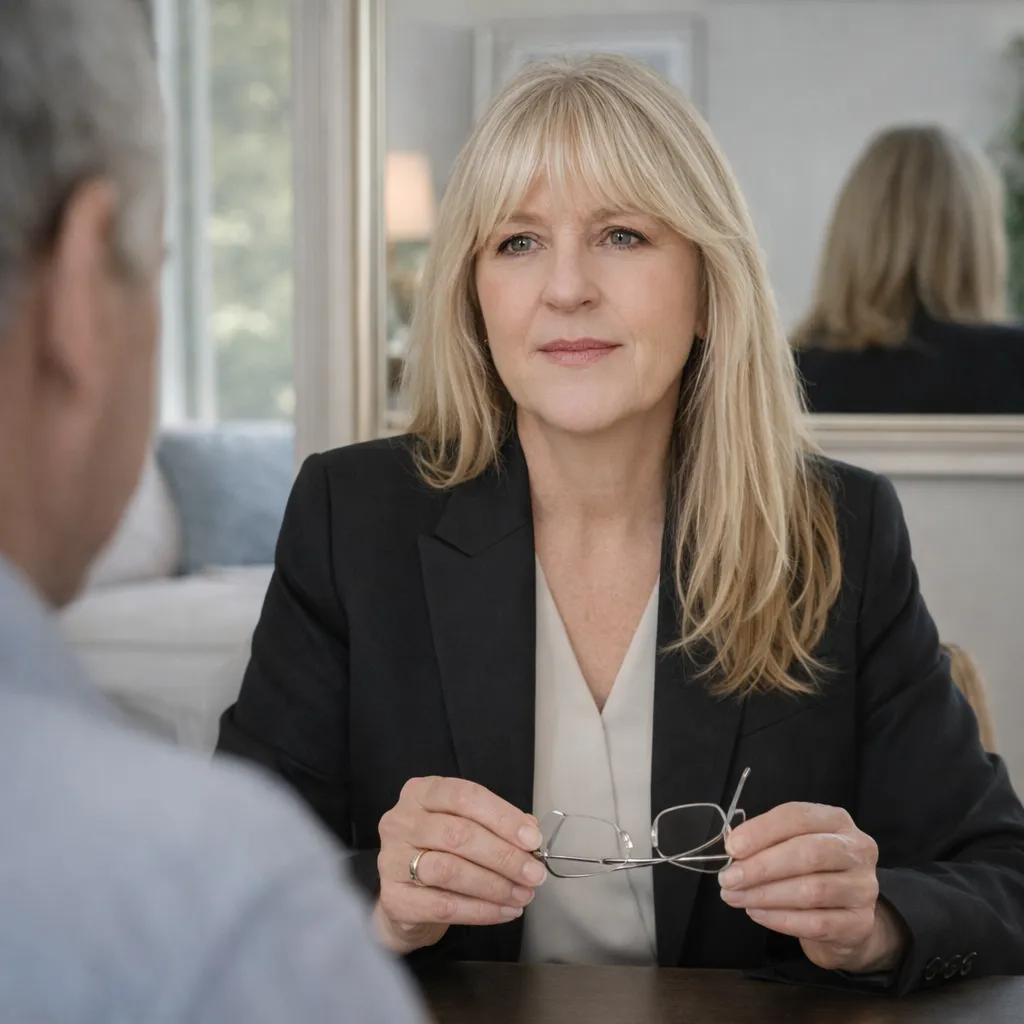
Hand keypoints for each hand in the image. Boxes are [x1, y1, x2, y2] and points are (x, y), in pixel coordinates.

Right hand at [372, 776, 545, 954]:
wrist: (406, 898)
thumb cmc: (441, 852)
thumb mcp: (466, 826)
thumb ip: (496, 824)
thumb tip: (530, 832)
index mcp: (422, 792)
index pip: (464, 796)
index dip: (502, 817)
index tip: (532, 839)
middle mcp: (401, 820)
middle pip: (458, 834)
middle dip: (503, 856)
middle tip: (534, 873)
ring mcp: (392, 858)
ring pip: (450, 870)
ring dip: (494, 885)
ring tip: (523, 894)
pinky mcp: (394, 898)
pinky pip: (443, 905)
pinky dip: (480, 910)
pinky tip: (505, 911)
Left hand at [718, 802, 906, 972]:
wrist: (845, 919)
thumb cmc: (810, 872)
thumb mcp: (791, 845)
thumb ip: (766, 841)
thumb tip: (734, 849)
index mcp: (837, 821)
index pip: (798, 817)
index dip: (762, 831)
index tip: (732, 847)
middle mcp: (857, 850)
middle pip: (808, 853)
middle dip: (761, 866)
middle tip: (729, 878)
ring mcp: (863, 888)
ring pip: (812, 890)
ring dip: (765, 894)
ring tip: (735, 897)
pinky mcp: (861, 924)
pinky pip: (817, 923)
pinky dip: (780, 919)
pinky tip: (757, 913)